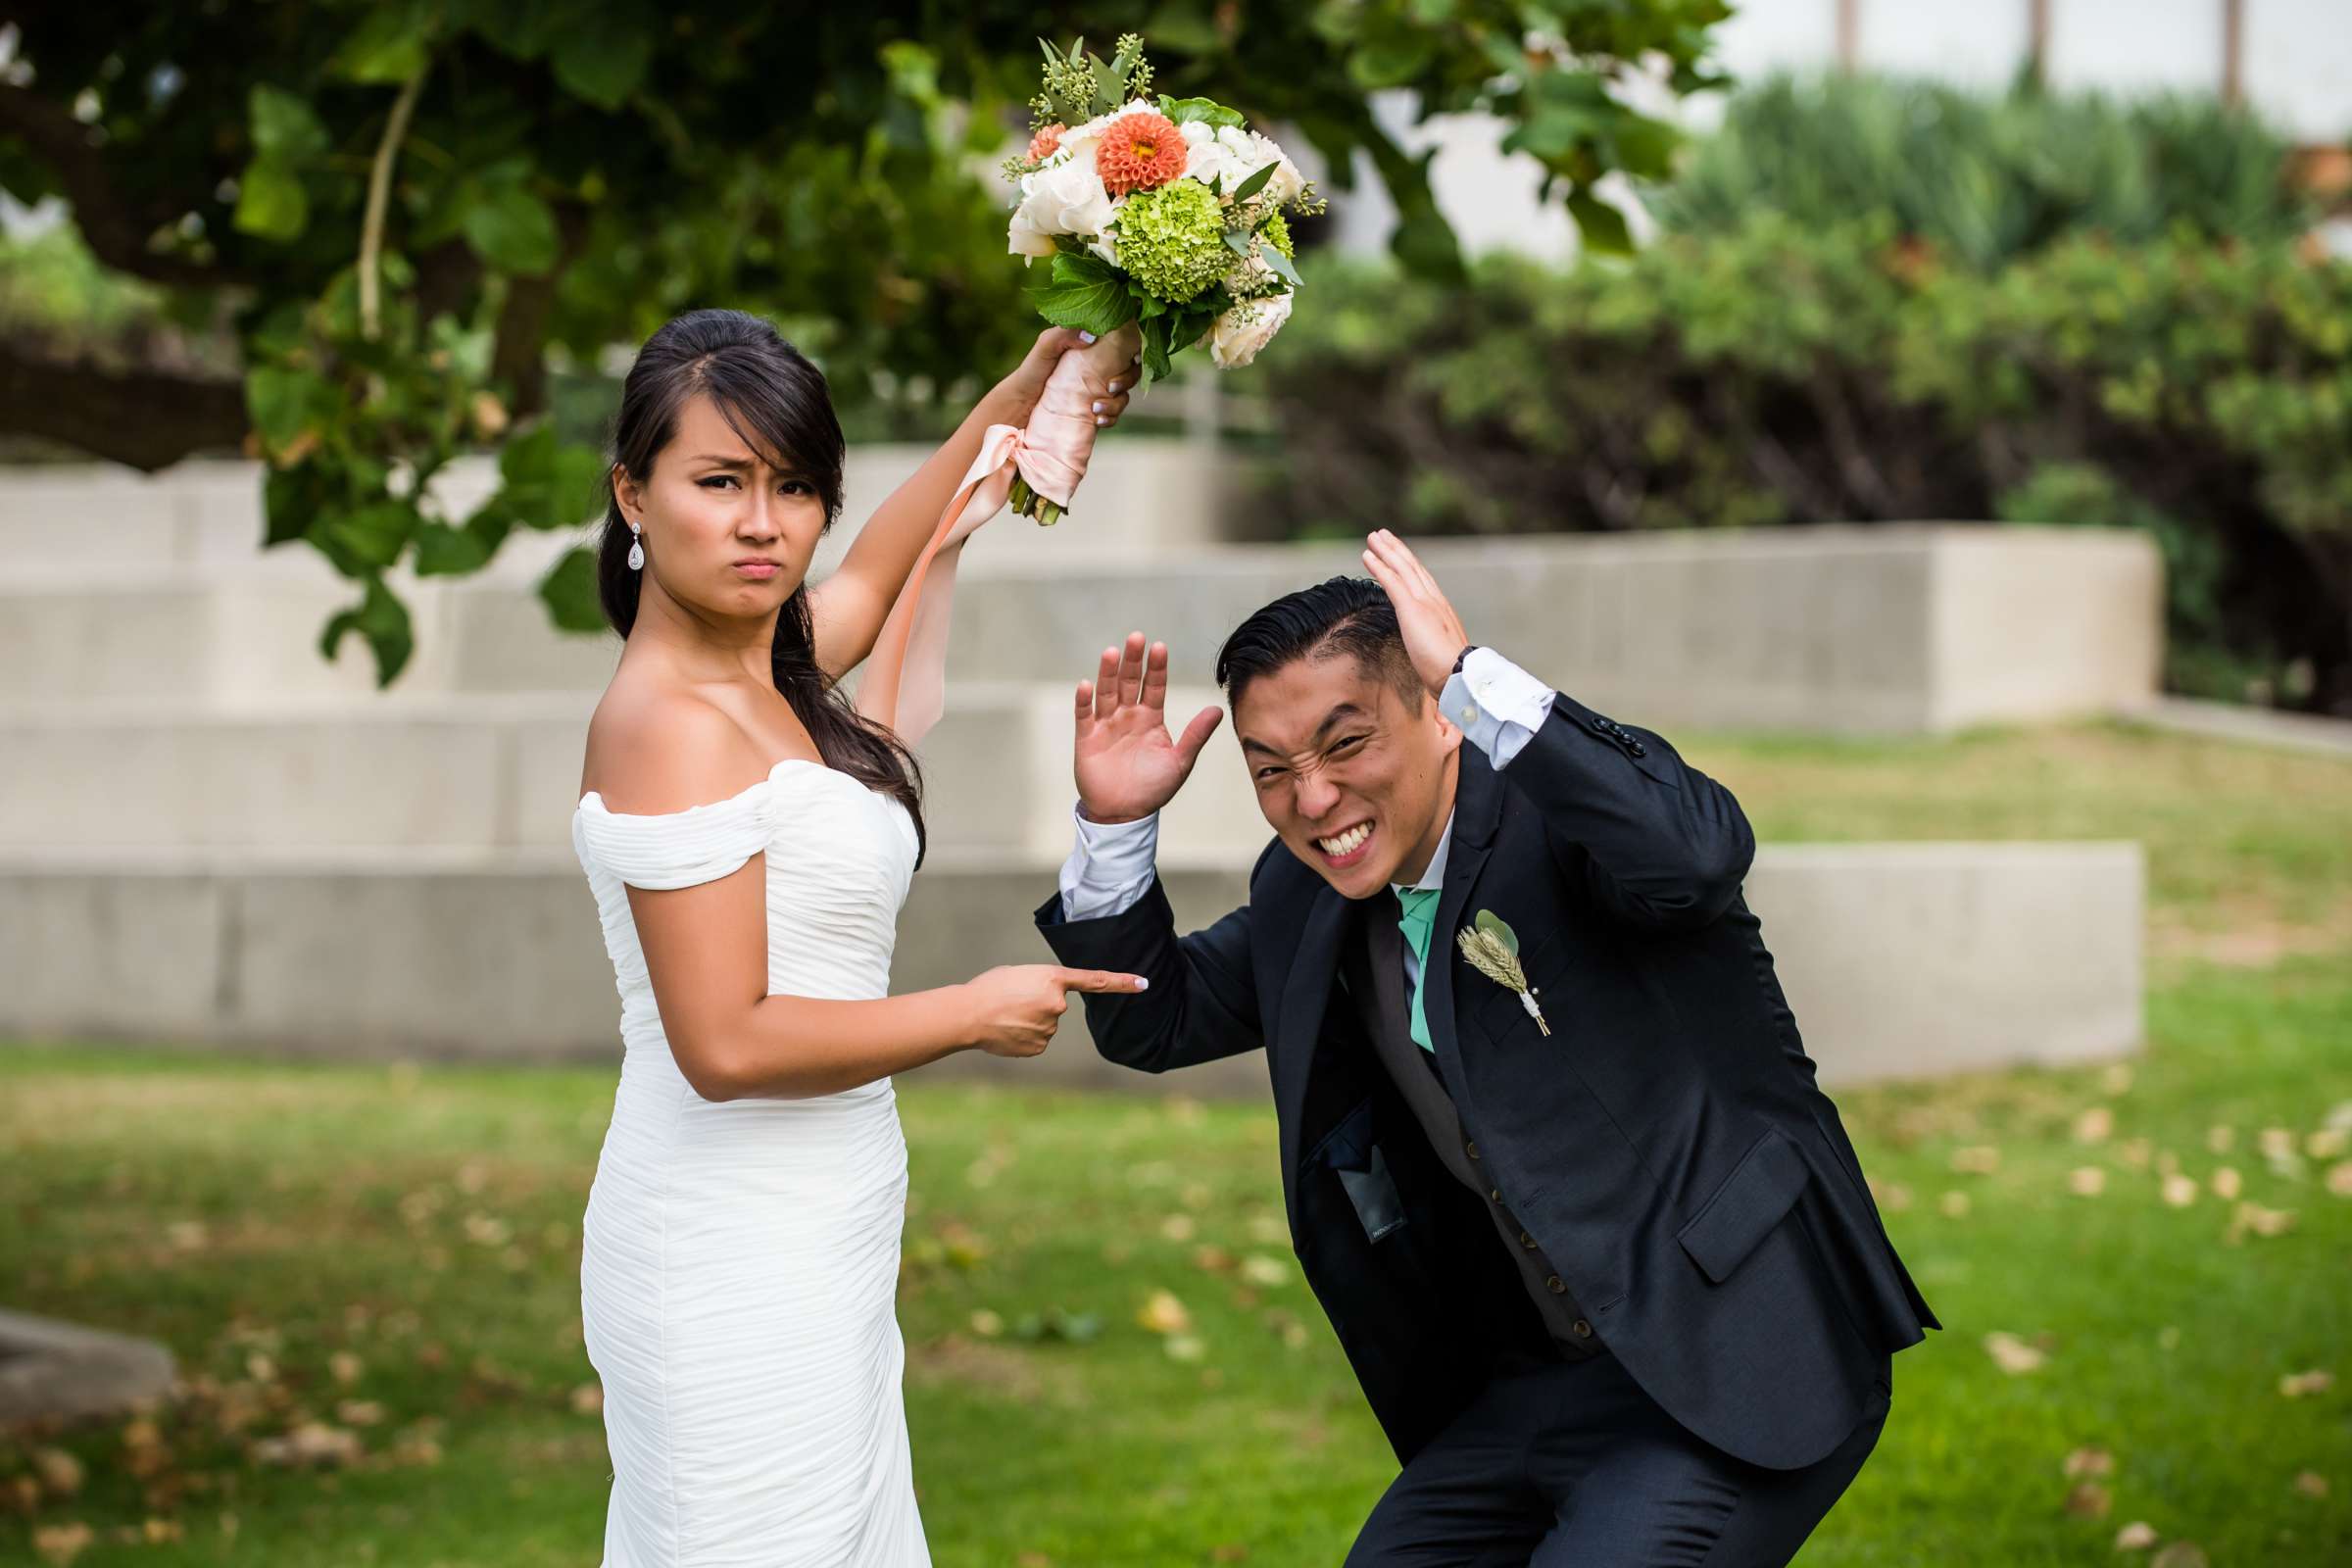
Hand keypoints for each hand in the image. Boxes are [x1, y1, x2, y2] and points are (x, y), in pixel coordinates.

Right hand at [959, 964, 1148, 1057]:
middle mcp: (1058, 1004)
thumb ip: (1041, 986)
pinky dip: (1024, 1037)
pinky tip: (1007, 1032)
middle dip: (1038, 1004)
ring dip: (1029, 1021)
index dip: (1122, 982)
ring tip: (1005, 1015)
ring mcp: (1050, 1028)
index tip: (1143, 984)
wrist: (968, 1015)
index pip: (1096, 980)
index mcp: (1053, 978)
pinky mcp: (1040, 1046)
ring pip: (1045, 1024)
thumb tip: (1045, 1005)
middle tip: (1012, 1001)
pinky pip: (1037, 1040)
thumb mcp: (1019, 975)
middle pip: (1056, 1005)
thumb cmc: (989, 988)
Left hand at [992, 325, 1142, 428]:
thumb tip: (1092, 336)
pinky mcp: (1094, 410)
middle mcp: (1098, 367)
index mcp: (1092, 346)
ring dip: (1117, 403)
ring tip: (1096, 409)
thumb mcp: (1044, 347)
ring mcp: (1097, 390)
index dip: (1134, 349)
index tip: (1130, 358)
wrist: (1018, 408)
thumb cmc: (1030, 373)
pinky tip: (1099, 421)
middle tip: (1111, 387)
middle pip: (1130, 369)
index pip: (1124, 343)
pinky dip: (1111, 417)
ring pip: (1124, 394)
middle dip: (1127, 379)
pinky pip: (1113, 413)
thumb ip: (1063, 335)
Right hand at [1075, 632, 1224, 823]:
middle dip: (1132, 661)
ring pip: (1106, 693)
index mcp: (1150, 718)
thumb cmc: (1153, 788)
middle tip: (1136, 638)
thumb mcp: (1179, 761)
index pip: (1154, 686)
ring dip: (1108, 673)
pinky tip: (1086, 685)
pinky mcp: (1087, 738)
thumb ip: (1196, 735)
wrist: (1124, 813)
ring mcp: (1106, 725)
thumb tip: (1218, 709)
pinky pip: (1084, 716)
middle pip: (1129, 682)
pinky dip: (1084, 701)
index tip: (1160, 647)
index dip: (1156, 667)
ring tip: (1112, 652)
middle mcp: (1127, 715)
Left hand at [1361, 529, 1471, 697]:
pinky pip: (1392, 581)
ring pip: (1402, 568)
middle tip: (1383, 535)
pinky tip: (1367, 556)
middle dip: (1397, 550)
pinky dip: (1379, 566)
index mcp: (1442, 610)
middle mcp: (1435, 600)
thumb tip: (1429, 654)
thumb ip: (1433, 645)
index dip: (1410, 565)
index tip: (1399, 554)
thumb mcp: (1440, 654)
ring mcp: (1424, 602)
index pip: (1423, 581)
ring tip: (1373, 537)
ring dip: (1386, 551)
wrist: (1459, 676)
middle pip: (1413, 568)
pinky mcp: (1412, 608)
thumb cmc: (1451, 673)